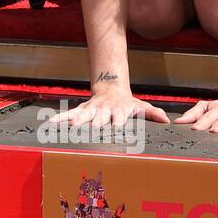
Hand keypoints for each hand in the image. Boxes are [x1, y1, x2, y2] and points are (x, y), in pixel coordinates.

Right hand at [48, 80, 169, 126]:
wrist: (111, 89)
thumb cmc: (127, 103)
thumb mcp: (141, 106)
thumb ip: (152, 113)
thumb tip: (166, 120)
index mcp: (119, 110)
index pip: (119, 115)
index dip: (118, 119)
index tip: (116, 125)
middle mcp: (104, 110)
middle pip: (99, 116)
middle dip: (95, 122)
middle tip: (91, 128)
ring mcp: (91, 110)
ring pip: (83, 115)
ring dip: (77, 120)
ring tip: (70, 125)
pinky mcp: (81, 110)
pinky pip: (69, 114)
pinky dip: (59, 118)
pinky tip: (50, 124)